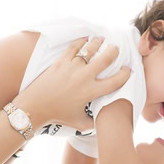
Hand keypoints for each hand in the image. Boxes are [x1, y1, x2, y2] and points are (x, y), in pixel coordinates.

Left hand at [13, 37, 130, 130]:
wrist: (35, 107)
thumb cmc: (57, 115)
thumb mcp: (79, 123)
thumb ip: (93, 122)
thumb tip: (102, 119)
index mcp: (91, 92)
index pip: (115, 81)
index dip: (125, 75)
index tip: (128, 71)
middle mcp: (84, 77)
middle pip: (106, 58)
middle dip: (114, 52)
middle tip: (116, 49)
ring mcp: (72, 67)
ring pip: (90, 49)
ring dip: (98, 43)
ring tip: (102, 40)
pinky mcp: (61, 61)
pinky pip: (74, 47)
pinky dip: (81, 42)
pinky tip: (86, 39)